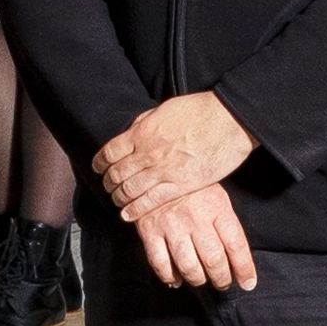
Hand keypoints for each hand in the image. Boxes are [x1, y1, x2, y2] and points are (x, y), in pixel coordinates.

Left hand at [92, 90, 256, 222]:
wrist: (228, 120)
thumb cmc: (199, 110)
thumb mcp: (163, 110)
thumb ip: (145, 124)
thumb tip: (132, 132)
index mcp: (142, 133)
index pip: (110, 152)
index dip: (100, 163)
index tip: (98, 168)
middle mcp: (148, 153)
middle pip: (117, 174)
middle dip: (108, 182)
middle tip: (107, 187)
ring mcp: (164, 171)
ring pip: (130, 190)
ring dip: (119, 197)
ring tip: (117, 200)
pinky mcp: (181, 185)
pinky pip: (151, 201)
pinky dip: (135, 209)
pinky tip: (127, 214)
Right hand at [134, 183, 258, 291]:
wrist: (156, 167)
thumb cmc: (192, 186)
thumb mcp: (216, 195)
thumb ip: (226, 223)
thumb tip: (235, 257)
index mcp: (216, 206)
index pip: (236, 245)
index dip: (244, 269)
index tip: (248, 283)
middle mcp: (195, 217)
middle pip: (213, 260)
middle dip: (221, 279)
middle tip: (223, 283)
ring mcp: (171, 225)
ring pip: (188, 265)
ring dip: (198, 279)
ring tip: (201, 280)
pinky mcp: (149, 230)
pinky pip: (160, 263)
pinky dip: (169, 276)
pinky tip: (176, 279)